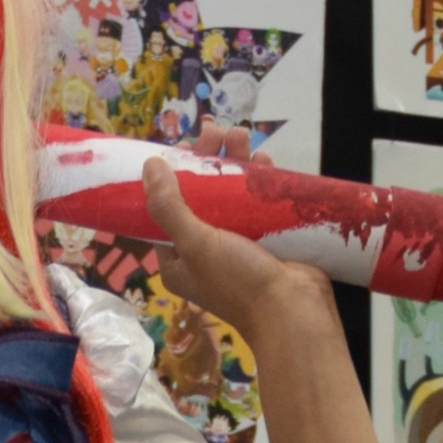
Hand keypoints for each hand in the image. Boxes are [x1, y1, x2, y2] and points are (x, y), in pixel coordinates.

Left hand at [138, 146, 328, 339]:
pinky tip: (263, 159)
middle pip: (199, 195)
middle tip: (215, 131)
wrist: (293, 311)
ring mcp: (237, 243)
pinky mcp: (267, 237)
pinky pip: (257, 201)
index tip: (181, 146)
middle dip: (206, 160)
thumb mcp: (195, 243)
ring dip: (234, 161)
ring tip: (240, 134)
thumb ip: (169, 206)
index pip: (165, 209)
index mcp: (177, 259)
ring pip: (230, 193)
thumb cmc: (238, 282)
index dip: (171, 175)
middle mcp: (204, 251)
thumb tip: (149, 166)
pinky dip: (259, 179)